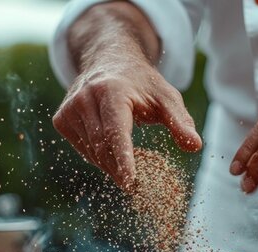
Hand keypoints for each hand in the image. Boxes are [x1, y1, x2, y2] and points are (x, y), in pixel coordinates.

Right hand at [52, 55, 201, 189]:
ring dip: (110, 164)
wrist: (109, 61)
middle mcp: (85, 98)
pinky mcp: (61, 119)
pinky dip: (97, 156)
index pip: (116, 132)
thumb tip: (195, 146)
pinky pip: (82, 148)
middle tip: (134, 185)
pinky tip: (109, 147)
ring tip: (126, 164)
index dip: (123, 158)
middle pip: (103, 147)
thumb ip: (180, 122)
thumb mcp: (167, 98)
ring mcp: (70, 108)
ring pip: (91, 152)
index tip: (129, 182)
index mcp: (111, 91)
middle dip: (120, 168)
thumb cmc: (142, 83)